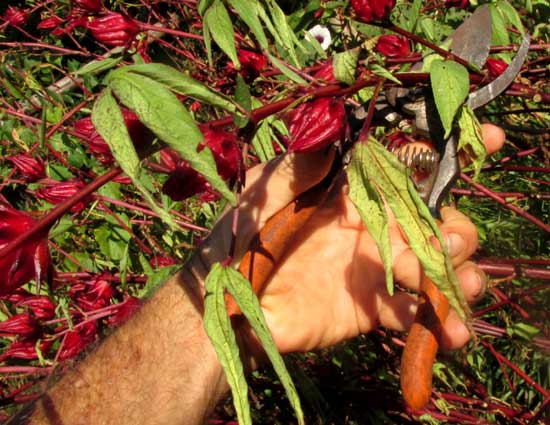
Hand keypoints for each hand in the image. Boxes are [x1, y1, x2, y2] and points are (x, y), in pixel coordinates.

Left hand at [195, 124, 504, 354]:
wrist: (222, 306)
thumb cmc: (234, 240)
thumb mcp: (261, 193)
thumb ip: (299, 166)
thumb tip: (337, 135)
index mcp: (347, 192)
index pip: (404, 165)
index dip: (447, 152)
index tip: (490, 141)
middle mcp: (368, 226)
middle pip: (433, 218)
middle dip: (455, 228)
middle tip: (446, 241)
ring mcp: (372, 267)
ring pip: (434, 264)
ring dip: (456, 272)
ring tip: (454, 286)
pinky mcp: (370, 308)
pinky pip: (413, 312)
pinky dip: (438, 322)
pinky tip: (452, 331)